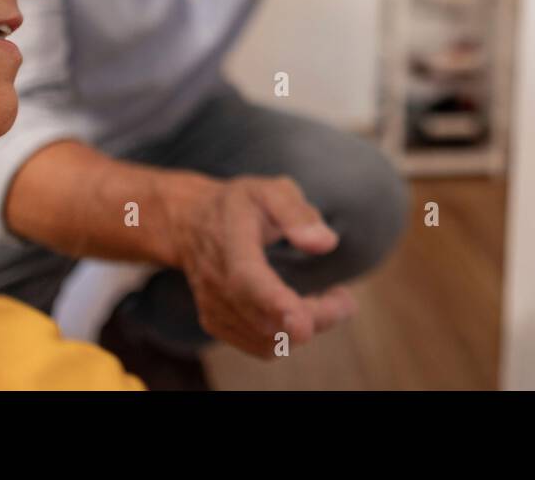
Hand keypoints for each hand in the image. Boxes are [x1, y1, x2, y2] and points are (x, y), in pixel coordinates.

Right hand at [162, 173, 357, 356]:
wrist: (189, 223)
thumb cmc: (238, 204)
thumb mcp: (268, 189)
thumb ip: (296, 212)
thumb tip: (326, 243)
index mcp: (230, 241)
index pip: (247, 280)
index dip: (276, 304)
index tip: (304, 326)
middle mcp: (216, 281)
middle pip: (264, 320)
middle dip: (314, 318)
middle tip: (346, 301)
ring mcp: (213, 307)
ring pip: (267, 341)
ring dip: (306, 327)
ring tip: (328, 298)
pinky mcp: (217, 324)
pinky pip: (260, 346)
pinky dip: (288, 336)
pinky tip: (303, 309)